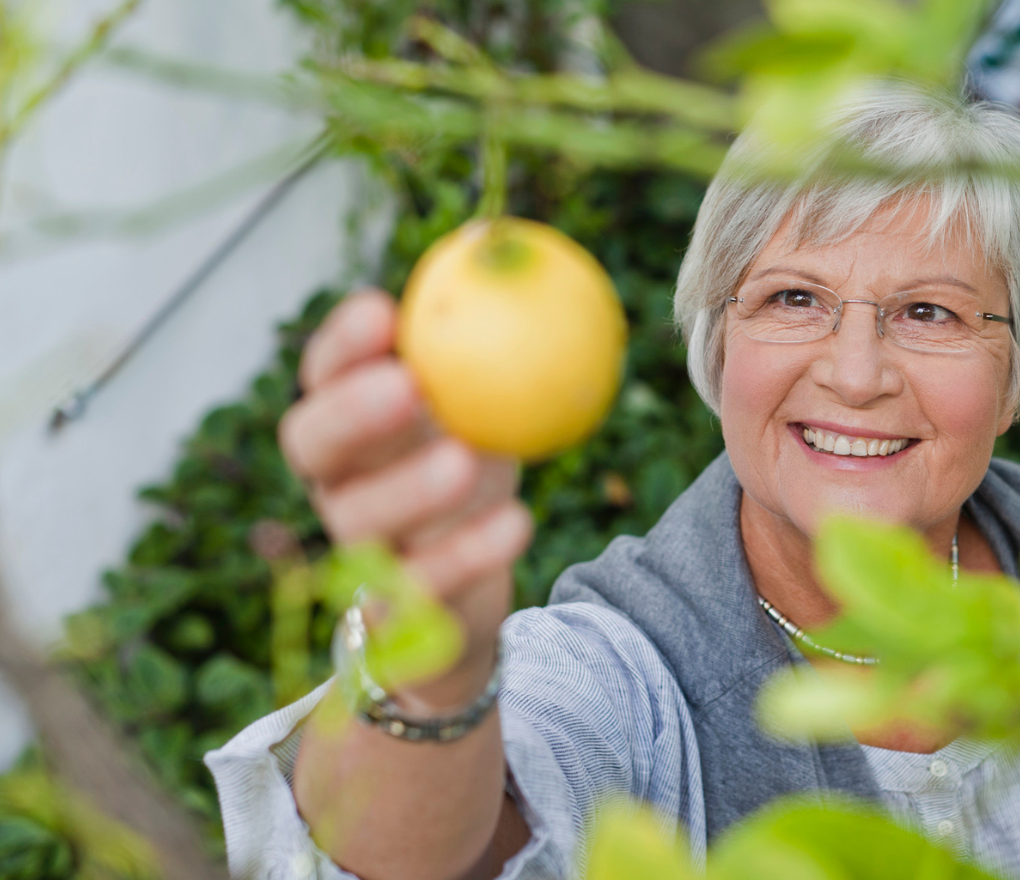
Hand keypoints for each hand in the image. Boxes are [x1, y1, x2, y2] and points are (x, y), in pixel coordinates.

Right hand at [279, 290, 530, 711]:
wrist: (483, 569)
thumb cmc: (475, 454)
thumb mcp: (484, 395)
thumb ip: (481, 334)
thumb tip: (495, 242)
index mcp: (345, 418)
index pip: (321, 373)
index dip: (342, 345)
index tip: (384, 312)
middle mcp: (336, 481)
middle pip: (312, 445)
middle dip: (352, 412)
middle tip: (409, 386)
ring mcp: (357, 549)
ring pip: (360, 521)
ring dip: (409, 488)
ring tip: (464, 458)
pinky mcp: (394, 614)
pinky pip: (423, 587)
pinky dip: (469, 554)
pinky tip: (518, 520)